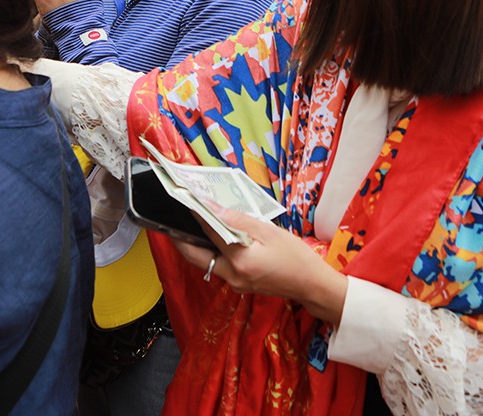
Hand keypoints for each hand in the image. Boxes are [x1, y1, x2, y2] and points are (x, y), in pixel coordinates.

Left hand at [172, 207, 347, 324]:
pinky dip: (211, 250)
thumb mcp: (269, 232)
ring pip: (204, 262)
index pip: (210, 233)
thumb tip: (213, 208)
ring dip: (195, 244)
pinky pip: (217, 265)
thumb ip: (238, 220)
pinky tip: (213, 235)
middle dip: (180, 237)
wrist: (311, 284)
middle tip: (172, 217)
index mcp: (240, 261)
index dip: (197, 214)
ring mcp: (233, 283)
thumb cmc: (295, 256)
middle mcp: (232, 276)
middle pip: (195, 256)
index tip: (186, 198)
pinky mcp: (238, 284)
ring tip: (192, 222)